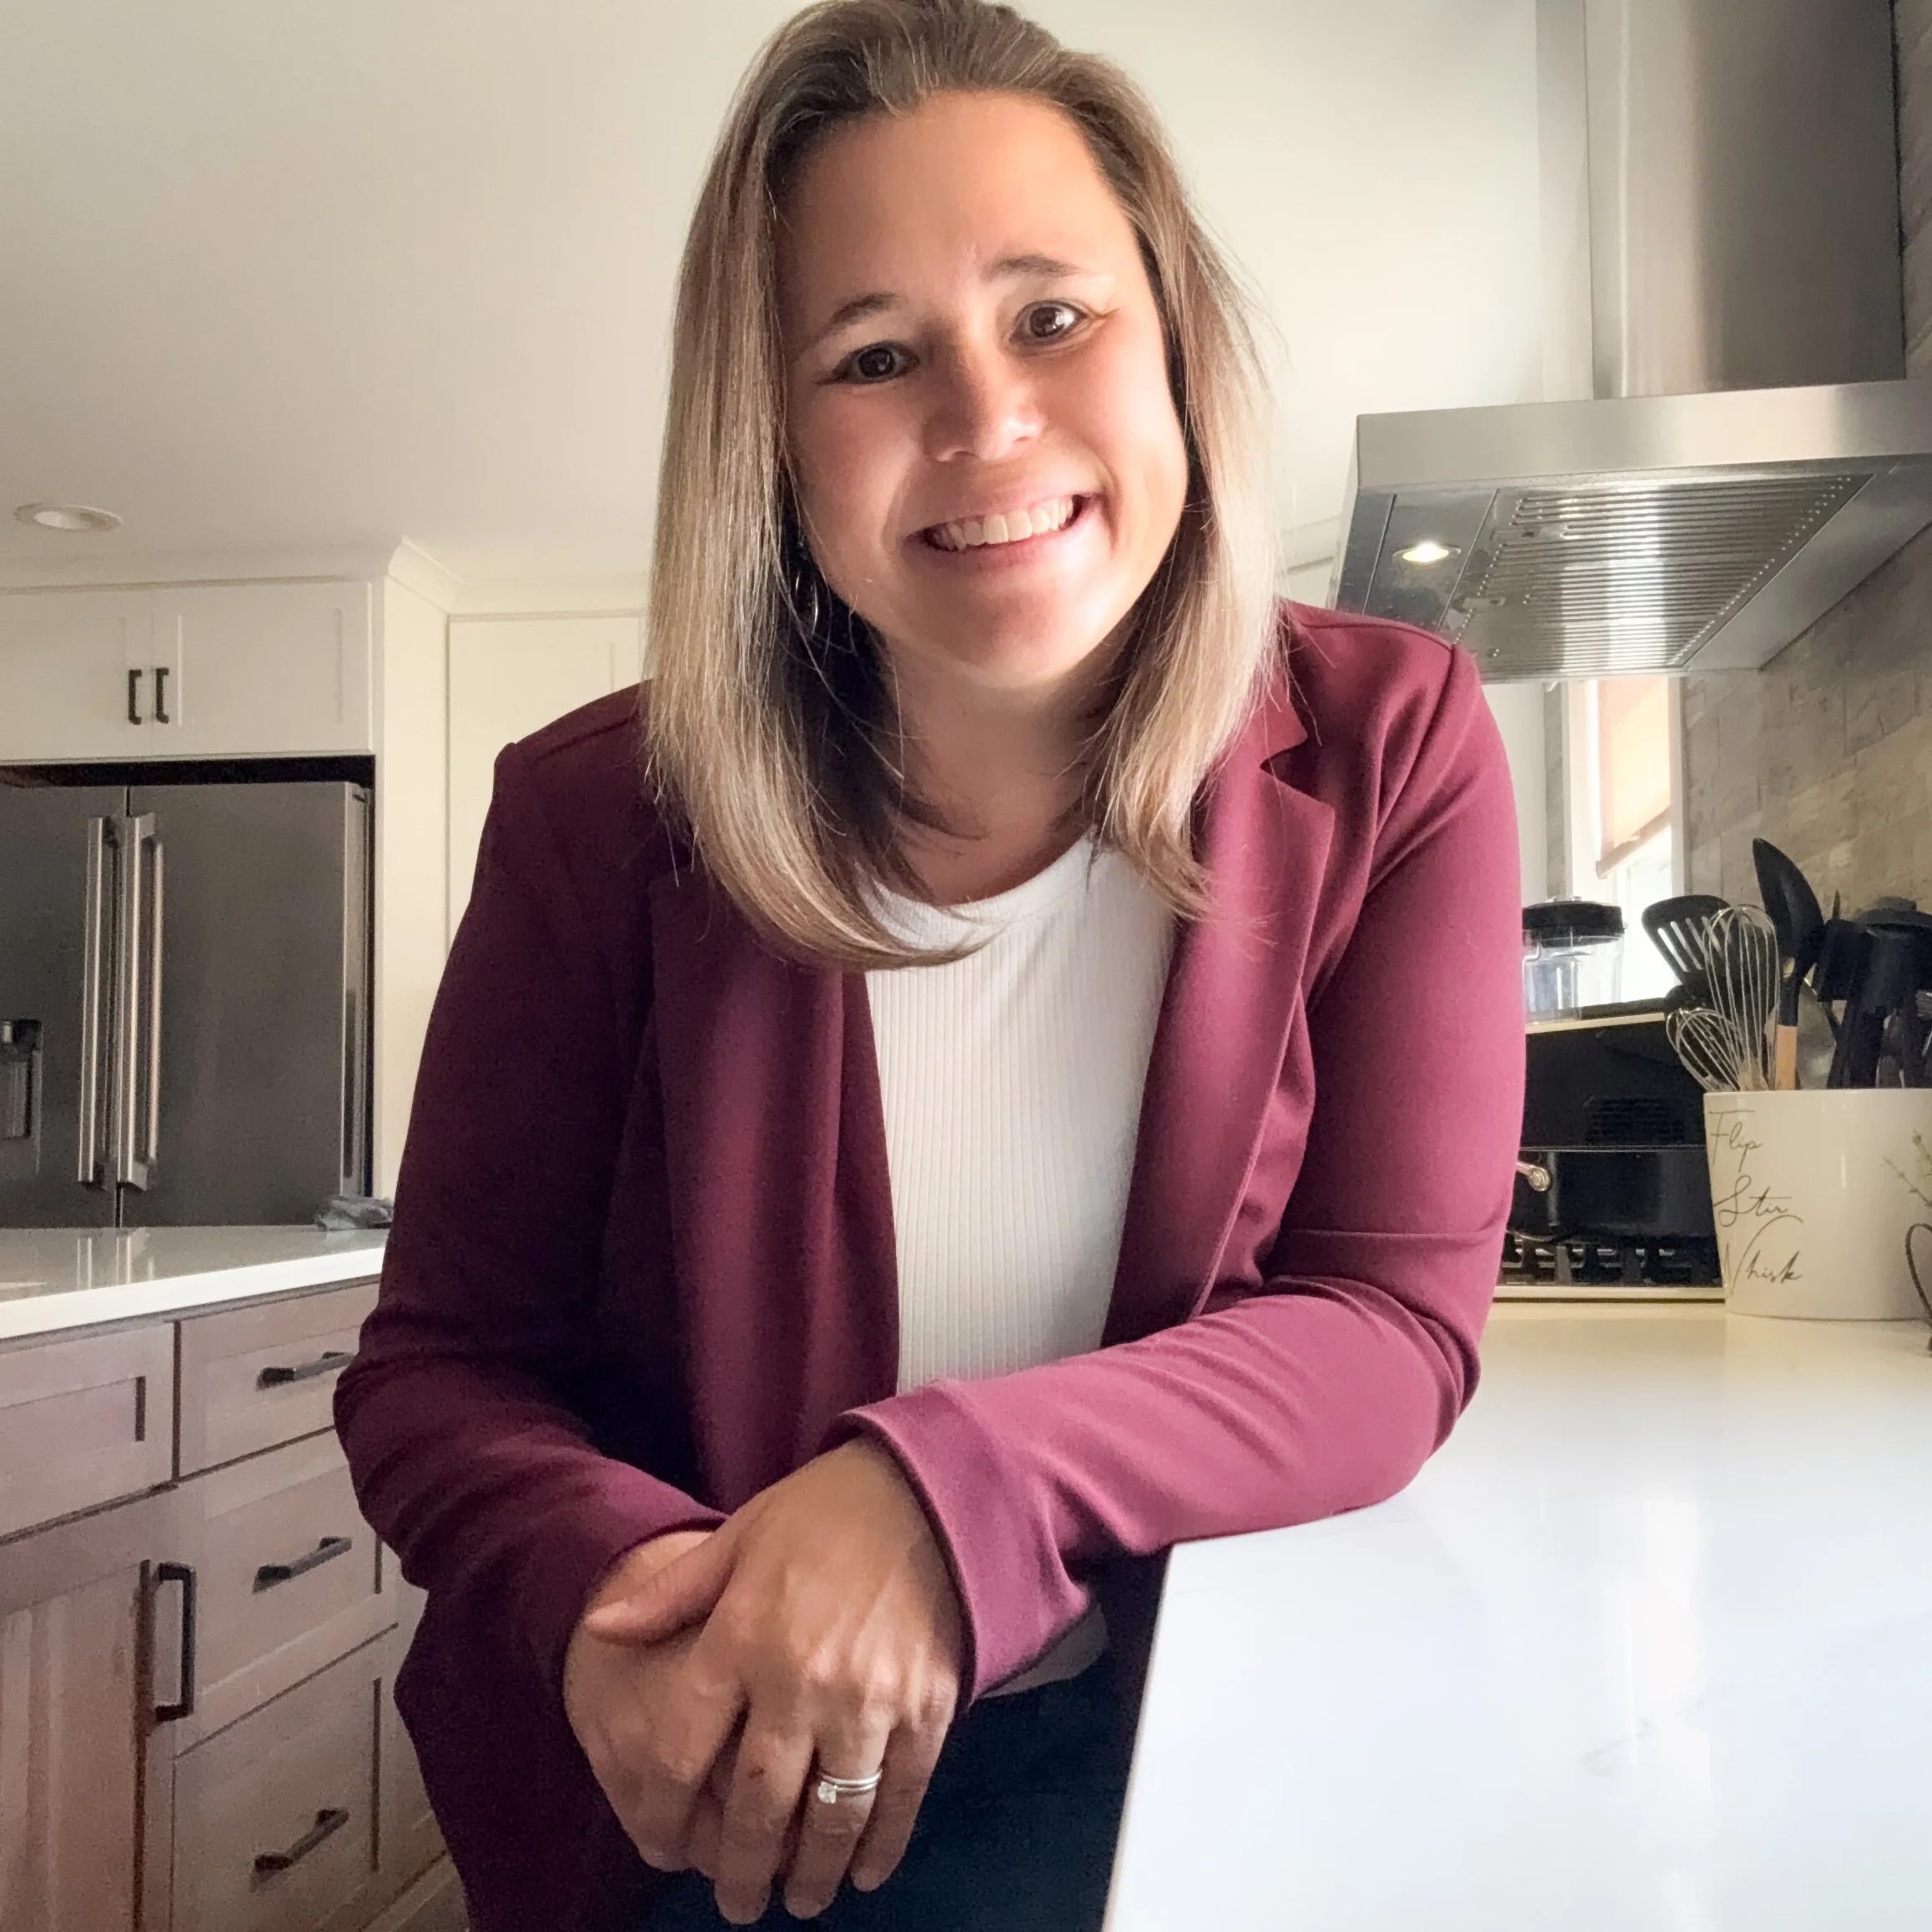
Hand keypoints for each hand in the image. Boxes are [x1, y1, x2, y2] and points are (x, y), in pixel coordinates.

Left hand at [583, 1440, 964, 1922]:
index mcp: (742, 1638)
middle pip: (758, 1804)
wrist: (931, 1489)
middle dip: (743, 1868)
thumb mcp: (739, 1538)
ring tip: (801, 1901)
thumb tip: (599, 1629)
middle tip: (737, 1906)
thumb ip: (671, 1596)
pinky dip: (882, 1843)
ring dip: (813, 1871)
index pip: (683, 1751)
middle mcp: (799, 1682)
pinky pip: (900, 1795)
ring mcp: (867, 1701)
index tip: (662, 1845)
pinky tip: (866, 1870)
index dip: (665, 1811)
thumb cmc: (824, 1512)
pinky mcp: (925, 1708)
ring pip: (831, 1815)